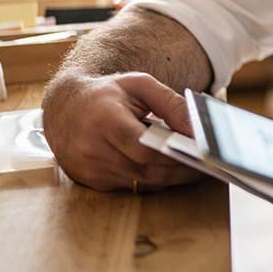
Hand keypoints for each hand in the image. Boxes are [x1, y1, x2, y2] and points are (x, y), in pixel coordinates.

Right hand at [41, 71, 201, 191]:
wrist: (65, 107)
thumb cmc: (107, 93)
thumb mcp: (140, 85)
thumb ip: (170, 103)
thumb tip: (196, 128)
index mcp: (103, 119)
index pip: (143, 146)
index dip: (174, 153)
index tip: (201, 153)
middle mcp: (91, 148)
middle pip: (144, 169)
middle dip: (179, 169)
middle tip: (207, 165)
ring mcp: (89, 169)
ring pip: (139, 182)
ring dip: (170, 178)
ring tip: (196, 167)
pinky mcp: (91, 181)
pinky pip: (130, 186)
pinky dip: (152, 180)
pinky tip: (170, 171)